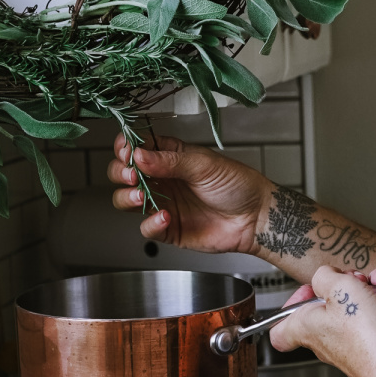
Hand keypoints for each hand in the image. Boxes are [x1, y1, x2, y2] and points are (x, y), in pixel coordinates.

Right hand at [107, 133, 269, 251]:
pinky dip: (150, 222)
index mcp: (169, 156)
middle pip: (124, 173)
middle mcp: (162, 179)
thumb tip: (139, 155)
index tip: (127, 150)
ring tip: (140, 195)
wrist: (255, 218)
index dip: (126, 147)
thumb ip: (170, 160)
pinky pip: (146, 227)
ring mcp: (163, 203)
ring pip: (126, 200)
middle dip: (120, 172)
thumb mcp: (203, 164)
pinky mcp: (168, 229)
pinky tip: (166, 216)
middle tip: (132, 175)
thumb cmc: (237, 185)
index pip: (137, 147)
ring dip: (126, 196)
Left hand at [269, 264, 375, 376]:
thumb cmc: (365, 335)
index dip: (291, 306)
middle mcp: (326, 338)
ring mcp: (352, 343)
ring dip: (374, 287)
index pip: (279, 329)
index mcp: (307, 327)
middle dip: (347, 284)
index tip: (309, 290)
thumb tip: (325, 275)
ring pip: (357, 307)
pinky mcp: (375, 345)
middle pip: (327, 306)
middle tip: (357, 279)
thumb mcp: (339, 287)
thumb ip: (325, 275)